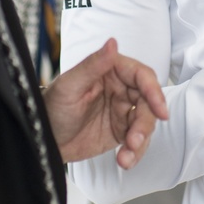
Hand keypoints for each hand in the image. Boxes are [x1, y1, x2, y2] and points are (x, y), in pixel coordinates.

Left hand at [43, 38, 168, 168]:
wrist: (44, 138)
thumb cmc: (51, 107)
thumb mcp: (69, 86)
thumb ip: (92, 65)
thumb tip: (112, 43)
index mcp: (110, 71)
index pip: (141, 76)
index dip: (154, 92)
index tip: (160, 109)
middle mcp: (121, 89)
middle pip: (148, 103)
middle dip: (145, 124)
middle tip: (135, 140)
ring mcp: (122, 110)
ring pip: (145, 123)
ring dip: (140, 141)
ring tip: (126, 157)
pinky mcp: (121, 130)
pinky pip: (137, 141)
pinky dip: (135, 153)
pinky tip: (124, 160)